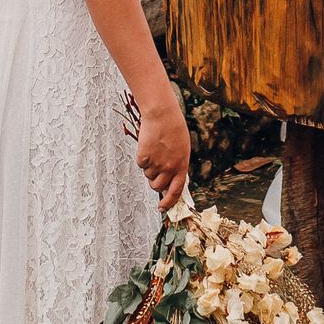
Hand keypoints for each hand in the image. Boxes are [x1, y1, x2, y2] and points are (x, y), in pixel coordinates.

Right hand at [135, 93, 190, 210]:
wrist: (162, 115)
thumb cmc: (174, 129)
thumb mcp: (182, 149)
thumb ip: (178, 165)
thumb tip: (172, 180)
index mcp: (182, 166)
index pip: (176, 191)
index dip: (169, 202)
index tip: (162, 208)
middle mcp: (169, 168)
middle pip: (158, 186)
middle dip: (155, 182)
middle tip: (155, 169)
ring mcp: (156, 163)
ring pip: (148, 176)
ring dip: (149, 168)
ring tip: (154, 150)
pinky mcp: (144, 158)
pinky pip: (141, 165)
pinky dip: (142, 158)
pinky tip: (148, 145)